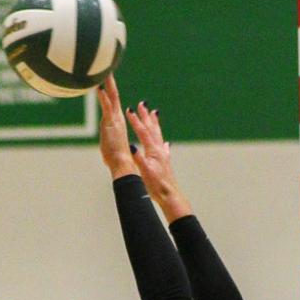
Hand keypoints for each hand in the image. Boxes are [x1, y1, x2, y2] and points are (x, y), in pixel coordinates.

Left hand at [96, 78, 136, 179]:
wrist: (123, 164)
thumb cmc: (116, 158)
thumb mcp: (109, 143)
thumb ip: (108, 136)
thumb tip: (106, 138)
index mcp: (117, 122)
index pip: (113, 103)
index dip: (111, 91)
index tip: (108, 80)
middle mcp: (117, 118)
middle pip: (114, 96)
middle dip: (110, 82)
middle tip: (108, 69)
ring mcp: (115, 120)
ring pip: (112, 98)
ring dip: (108, 84)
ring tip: (105, 71)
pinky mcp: (111, 124)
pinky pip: (107, 107)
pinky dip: (103, 97)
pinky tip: (98, 87)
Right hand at [125, 101, 190, 217]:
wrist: (170, 195)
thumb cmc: (156, 185)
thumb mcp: (144, 171)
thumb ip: (138, 157)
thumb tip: (131, 145)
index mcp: (153, 151)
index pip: (143, 132)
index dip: (135, 121)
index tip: (129, 109)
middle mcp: (159, 150)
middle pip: (152, 129)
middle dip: (146, 116)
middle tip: (142, 103)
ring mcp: (163, 155)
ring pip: (158, 135)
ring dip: (154, 123)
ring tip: (154, 113)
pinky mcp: (165, 162)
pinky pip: (163, 146)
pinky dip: (161, 141)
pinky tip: (165, 142)